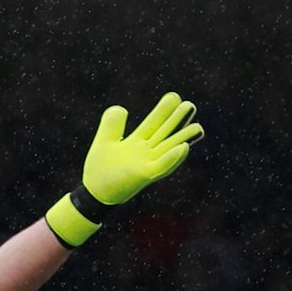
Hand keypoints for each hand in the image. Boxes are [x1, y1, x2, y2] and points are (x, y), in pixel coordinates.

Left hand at [82, 92, 203, 204]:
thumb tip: (121, 108)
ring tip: (198, 127)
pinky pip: (161, 167)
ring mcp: (146, 164)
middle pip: (164, 133)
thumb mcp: (104, 141)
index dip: (163, 111)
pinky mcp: (143, 176)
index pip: (153, 123)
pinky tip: (183, 147)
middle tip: (189, 105)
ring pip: (169, 149)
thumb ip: (111, 124)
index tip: (174, 96)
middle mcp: (145, 153)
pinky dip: (172, 158)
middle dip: (176, 120)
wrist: (94, 194)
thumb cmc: (99, 170)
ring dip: (182, 138)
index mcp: (137, 142)